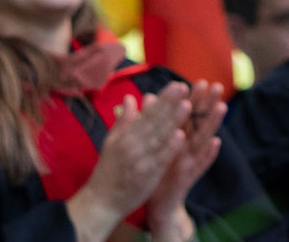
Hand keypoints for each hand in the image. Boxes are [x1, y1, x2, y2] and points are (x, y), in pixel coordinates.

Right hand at [67, 85, 187, 241]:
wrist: (101, 202)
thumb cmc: (107, 171)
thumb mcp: (111, 143)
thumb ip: (123, 121)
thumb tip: (130, 98)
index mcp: (125, 136)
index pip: (146, 114)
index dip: (162, 99)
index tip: (176, 85)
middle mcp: (132, 145)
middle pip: (154, 122)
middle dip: (170, 104)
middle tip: (184, 87)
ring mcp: (140, 161)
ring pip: (159, 138)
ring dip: (173, 121)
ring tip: (187, 105)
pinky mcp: (147, 176)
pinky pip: (160, 160)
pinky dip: (169, 148)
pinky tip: (180, 136)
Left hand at [145, 82, 224, 241]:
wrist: (156, 204)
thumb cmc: (156, 172)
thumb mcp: (153, 145)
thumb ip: (153, 122)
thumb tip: (149, 97)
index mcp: (177, 139)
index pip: (185, 115)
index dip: (192, 99)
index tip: (198, 81)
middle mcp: (187, 148)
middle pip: (198, 123)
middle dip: (208, 104)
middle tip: (217, 86)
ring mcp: (190, 162)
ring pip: (203, 139)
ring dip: (213, 124)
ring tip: (221, 107)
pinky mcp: (189, 177)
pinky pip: (201, 165)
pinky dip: (209, 154)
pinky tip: (216, 143)